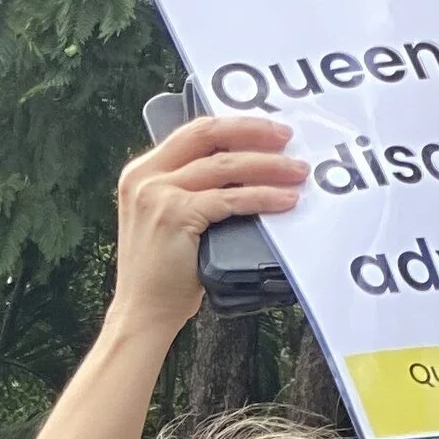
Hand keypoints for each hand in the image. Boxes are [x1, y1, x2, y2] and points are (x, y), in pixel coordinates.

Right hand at [113, 109, 303, 339]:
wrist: (142, 313)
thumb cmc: (160, 275)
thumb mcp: (168, 218)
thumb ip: (190, 188)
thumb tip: (244, 167)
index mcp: (142, 173)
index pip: (196, 132)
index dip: (237, 125)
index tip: (269, 129)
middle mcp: (145, 177)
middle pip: (210, 135)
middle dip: (255, 132)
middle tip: (288, 139)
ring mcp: (158, 195)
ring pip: (226, 165)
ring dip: (269, 167)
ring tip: (297, 173)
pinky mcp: (176, 215)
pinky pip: (231, 198)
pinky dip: (263, 197)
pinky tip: (283, 201)